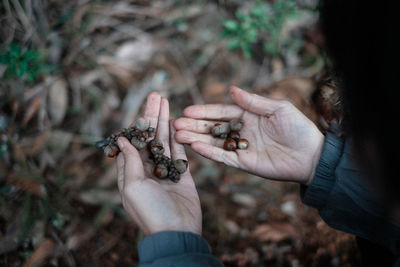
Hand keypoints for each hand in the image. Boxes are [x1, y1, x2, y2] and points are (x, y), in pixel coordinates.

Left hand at [116, 92, 201, 235]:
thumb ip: (129, 162)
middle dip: (152, 116)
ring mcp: (165, 170)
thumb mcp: (133, 187)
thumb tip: (122, 140)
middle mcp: (147, 169)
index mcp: (131, 173)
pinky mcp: (181, 174)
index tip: (141, 110)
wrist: (177, 231)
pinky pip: (178, 151)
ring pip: (164, 140)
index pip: (132, 143)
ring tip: (166, 100)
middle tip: (156, 95)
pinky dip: (177, 136)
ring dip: (165, 121)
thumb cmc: (150, 211)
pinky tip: (176, 121)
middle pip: (149, 137)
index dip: (136, 126)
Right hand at [174, 86, 323, 184]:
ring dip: (195, 139)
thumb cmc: (298, 128)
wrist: (311, 155)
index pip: (221, 112)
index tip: (187, 110)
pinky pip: (223, 157)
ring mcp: (240, 148)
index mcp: (248, 116)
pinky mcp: (243, 163)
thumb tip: (231, 89)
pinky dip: (209, 153)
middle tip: (175, 124)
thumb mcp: (278, 108)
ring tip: (178, 135)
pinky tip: (195, 147)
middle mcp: (240, 131)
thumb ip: (253, 101)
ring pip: (213, 143)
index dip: (204, 111)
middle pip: (212, 128)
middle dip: (194, 125)